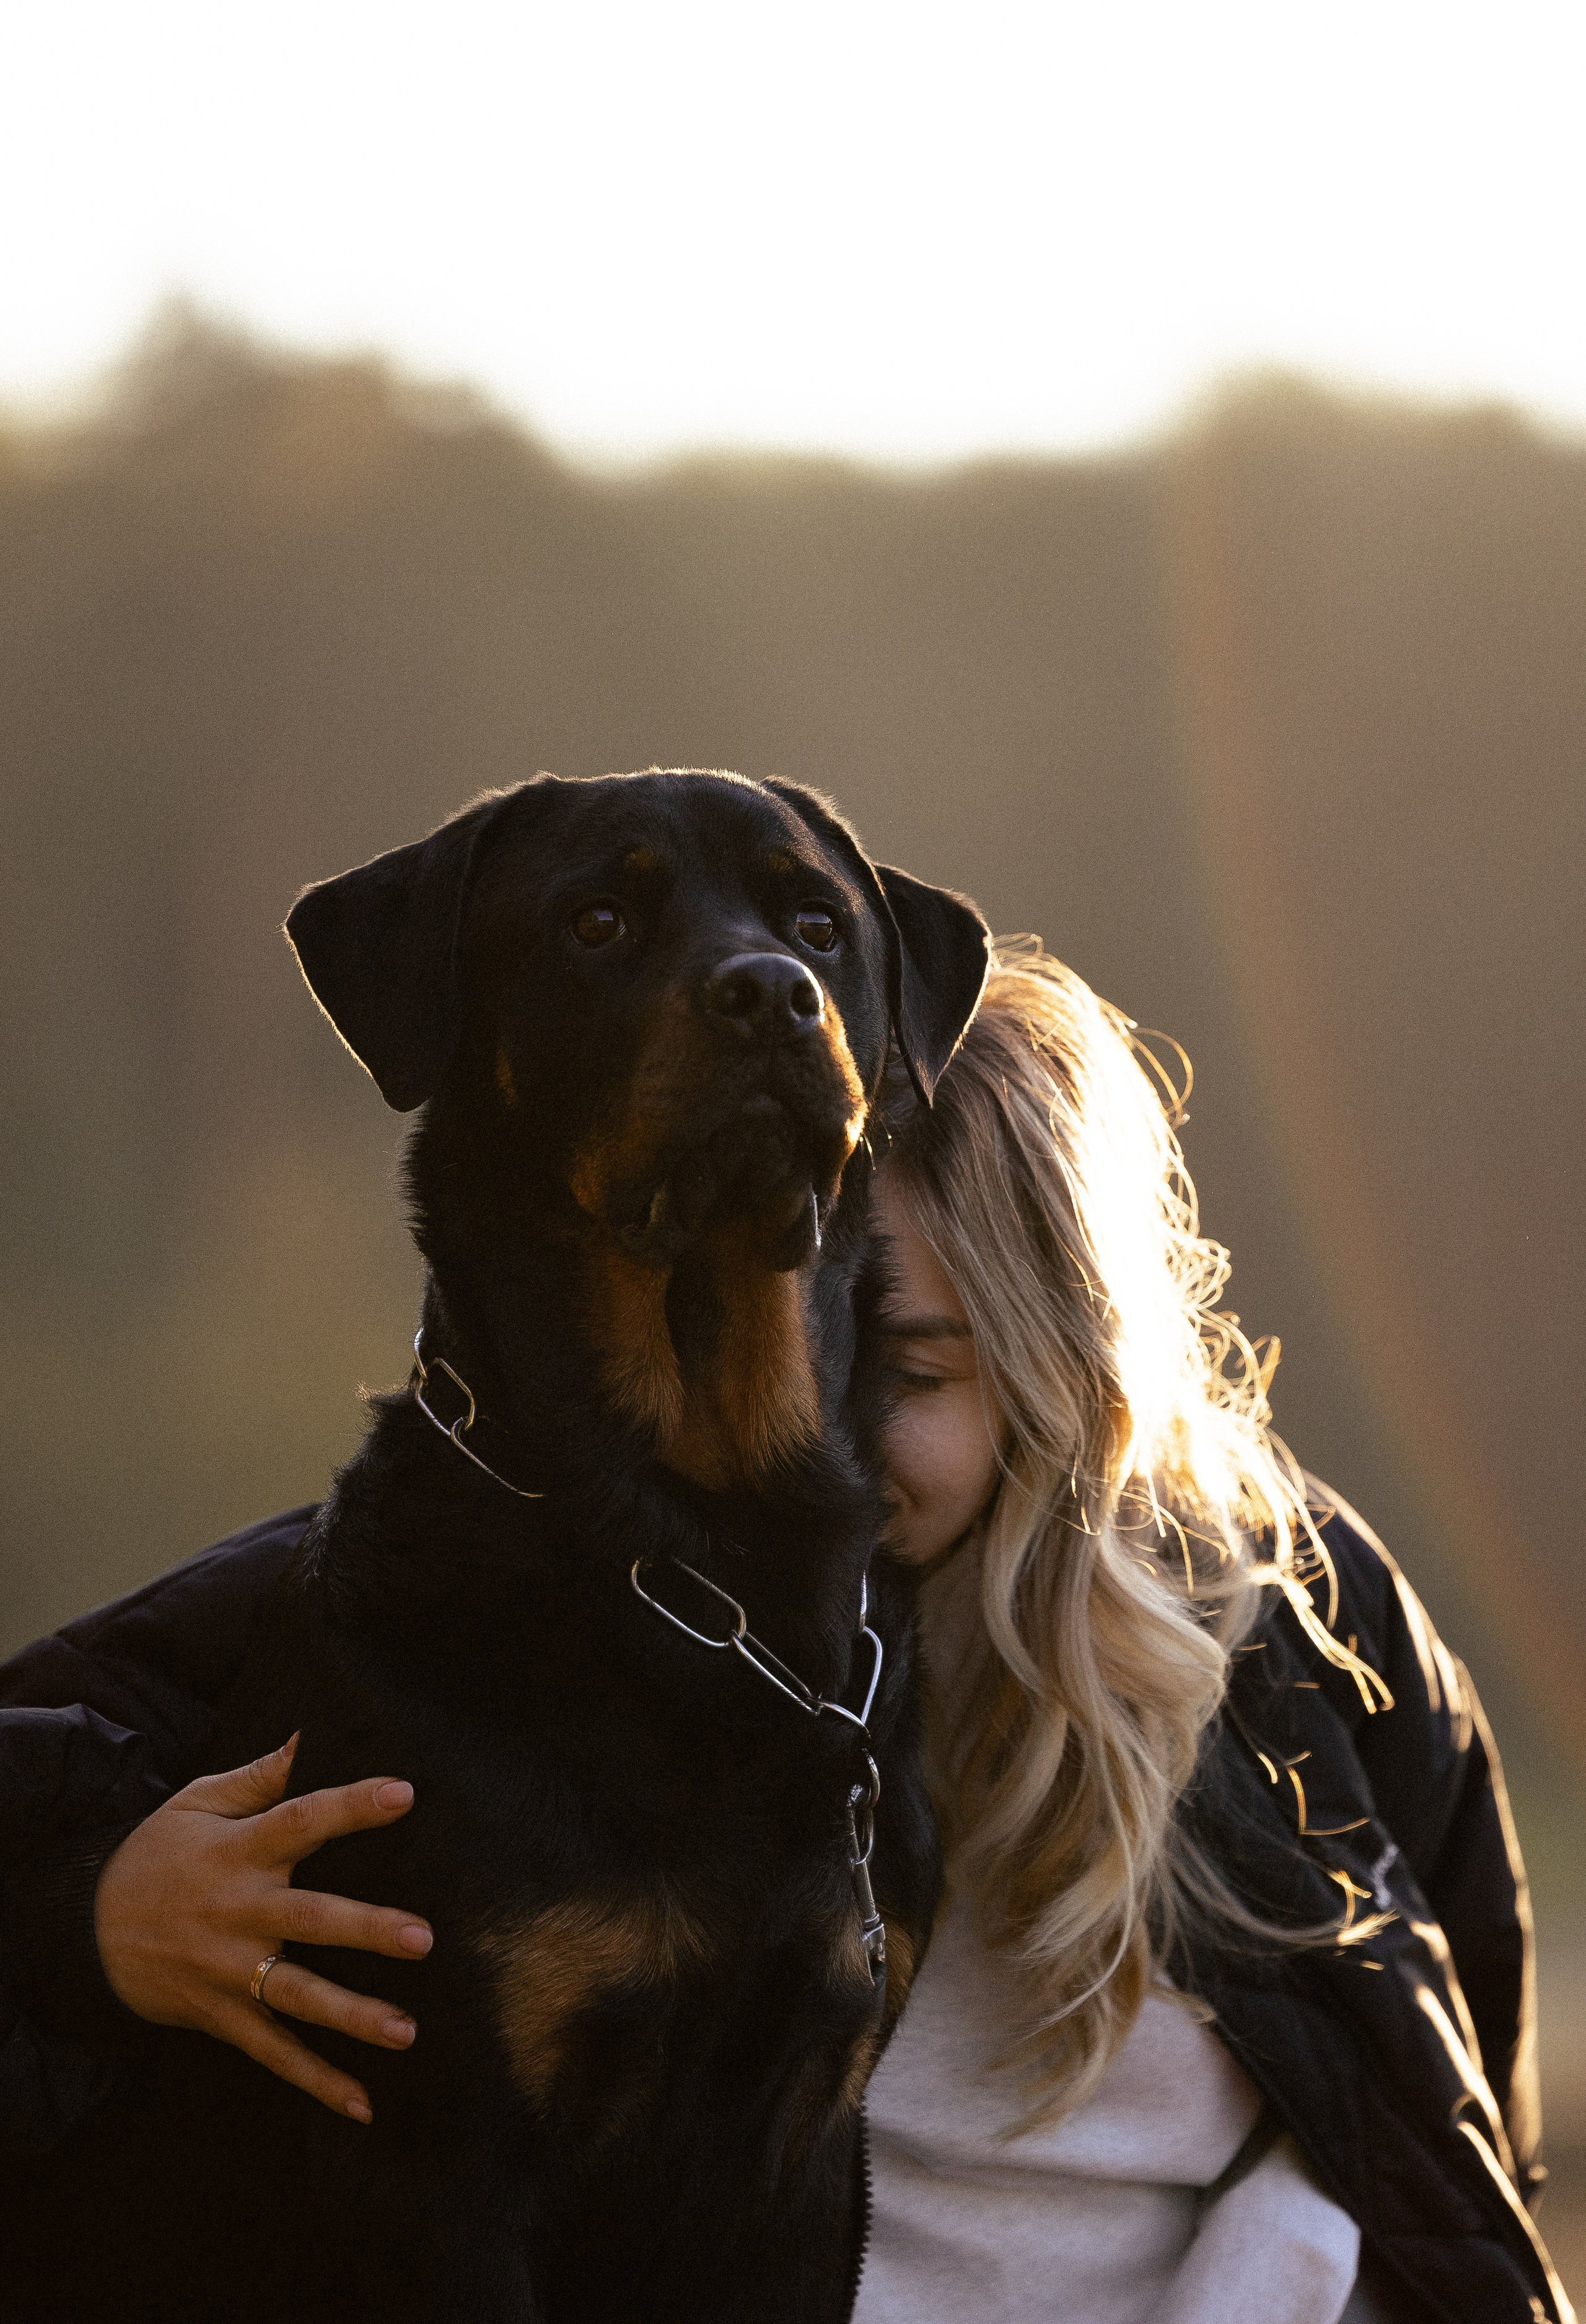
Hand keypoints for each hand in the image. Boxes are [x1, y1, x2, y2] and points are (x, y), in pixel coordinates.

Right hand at [94, 1734, 432, 2121]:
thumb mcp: (196, 1803)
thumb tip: (308, 1734)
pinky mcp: (221, 2016)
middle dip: (365, 1929)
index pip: (301, 1820)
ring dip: (351, 2016)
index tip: (404, 1793)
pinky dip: (316, 2081)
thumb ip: (260, 1776)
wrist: (86, 1929)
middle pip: (309, 1920)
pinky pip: (273, 2054)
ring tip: (406, 2031)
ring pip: (296, 1995)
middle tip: (422, 1938)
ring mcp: (229, 1971)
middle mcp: (239, 1913)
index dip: (351, 1806)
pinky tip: (363, 2104)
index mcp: (239, 1852)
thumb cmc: (158, 1854)